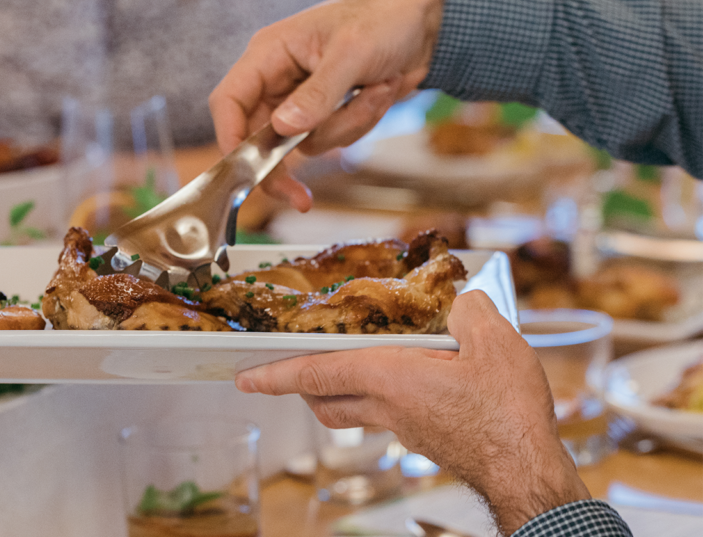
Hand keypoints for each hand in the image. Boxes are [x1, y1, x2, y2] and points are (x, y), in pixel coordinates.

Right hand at [209, 0, 444, 211]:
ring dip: (346, 126)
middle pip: (260, 138)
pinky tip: (382, 89)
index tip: (246, 172)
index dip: (231, 139)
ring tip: (378, 88)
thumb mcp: (350, 52)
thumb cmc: (384, 17)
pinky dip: (361, 121)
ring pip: (305, 143)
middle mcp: (279, 79)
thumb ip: (316, 94)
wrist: (428, 22)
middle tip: (300, 198)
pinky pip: (333, 138)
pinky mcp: (328, 112)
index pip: (229, 102)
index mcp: (270, 54)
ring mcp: (303, 99)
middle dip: (288, 163)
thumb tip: (283, 128)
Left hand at [234, 291, 589, 534]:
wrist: (527, 471)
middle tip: (285, 371)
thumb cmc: (507, 416)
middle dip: (298, 385)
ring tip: (341, 369)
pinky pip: (384, 416)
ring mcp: (404, 428)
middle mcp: (387, 407)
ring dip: (335, 393)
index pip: (316, 372)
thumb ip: (469, 311)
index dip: (276, 373)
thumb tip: (460, 300)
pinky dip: (377, 398)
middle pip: (324, 399)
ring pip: (351, 411)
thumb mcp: (495, 343)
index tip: (245, 378)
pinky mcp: (425, 438)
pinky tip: (407, 381)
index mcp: (389, 379)